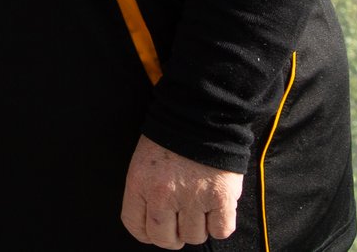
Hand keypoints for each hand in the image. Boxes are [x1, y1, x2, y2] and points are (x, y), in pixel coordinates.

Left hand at [120, 135, 242, 246]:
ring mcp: (193, 198)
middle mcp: (163, 195)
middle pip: (165, 239)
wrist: (200, 116)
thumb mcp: (143, 162)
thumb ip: (144, 192)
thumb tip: (152, 223)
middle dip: (173, 236)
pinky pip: (221, 231)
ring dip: (199, 227)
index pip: (135, 226)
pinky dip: (220, 225)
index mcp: (140, 184)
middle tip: (181, 222)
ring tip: (200, 206)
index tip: (156, 229)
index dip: (147, 233)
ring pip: (195, 237)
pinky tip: (216, 208)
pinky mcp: (220, 198)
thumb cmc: (170, 139)